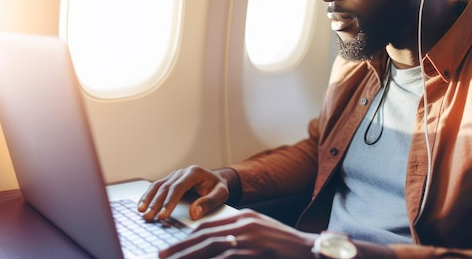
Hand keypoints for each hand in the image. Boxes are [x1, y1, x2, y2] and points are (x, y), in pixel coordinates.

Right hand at [138, 166, 232, 220]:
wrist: (215, 179)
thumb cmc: (218, 187)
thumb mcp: (221, 194)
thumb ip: (209, 202)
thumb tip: (193, 213)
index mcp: (194, 173)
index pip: (179, 187)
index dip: (170, 201)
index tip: (163, 215)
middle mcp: (181, 172)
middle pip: (165, 187)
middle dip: (156, 203)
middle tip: (149, 217)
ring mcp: (174, 176)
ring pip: (158, 186)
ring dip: (148, 199)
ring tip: (141, 212)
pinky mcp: (169, 181)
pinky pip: (156, 187)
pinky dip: (148, 196)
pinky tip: (142, 205)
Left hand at [158, 209, 317, 258]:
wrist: (309, 249)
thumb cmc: (285, 245)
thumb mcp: (260, 231)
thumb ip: (240, 233)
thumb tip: (219, 243)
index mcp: (244, 217)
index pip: (210, 225)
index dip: (189, 237)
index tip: (174, 247)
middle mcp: (243, 225)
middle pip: (203, 236)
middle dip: (180, 247)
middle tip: (161, 256)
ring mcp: (247, 238)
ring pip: (208, 248)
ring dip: (186, 257)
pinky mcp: (251, 252)